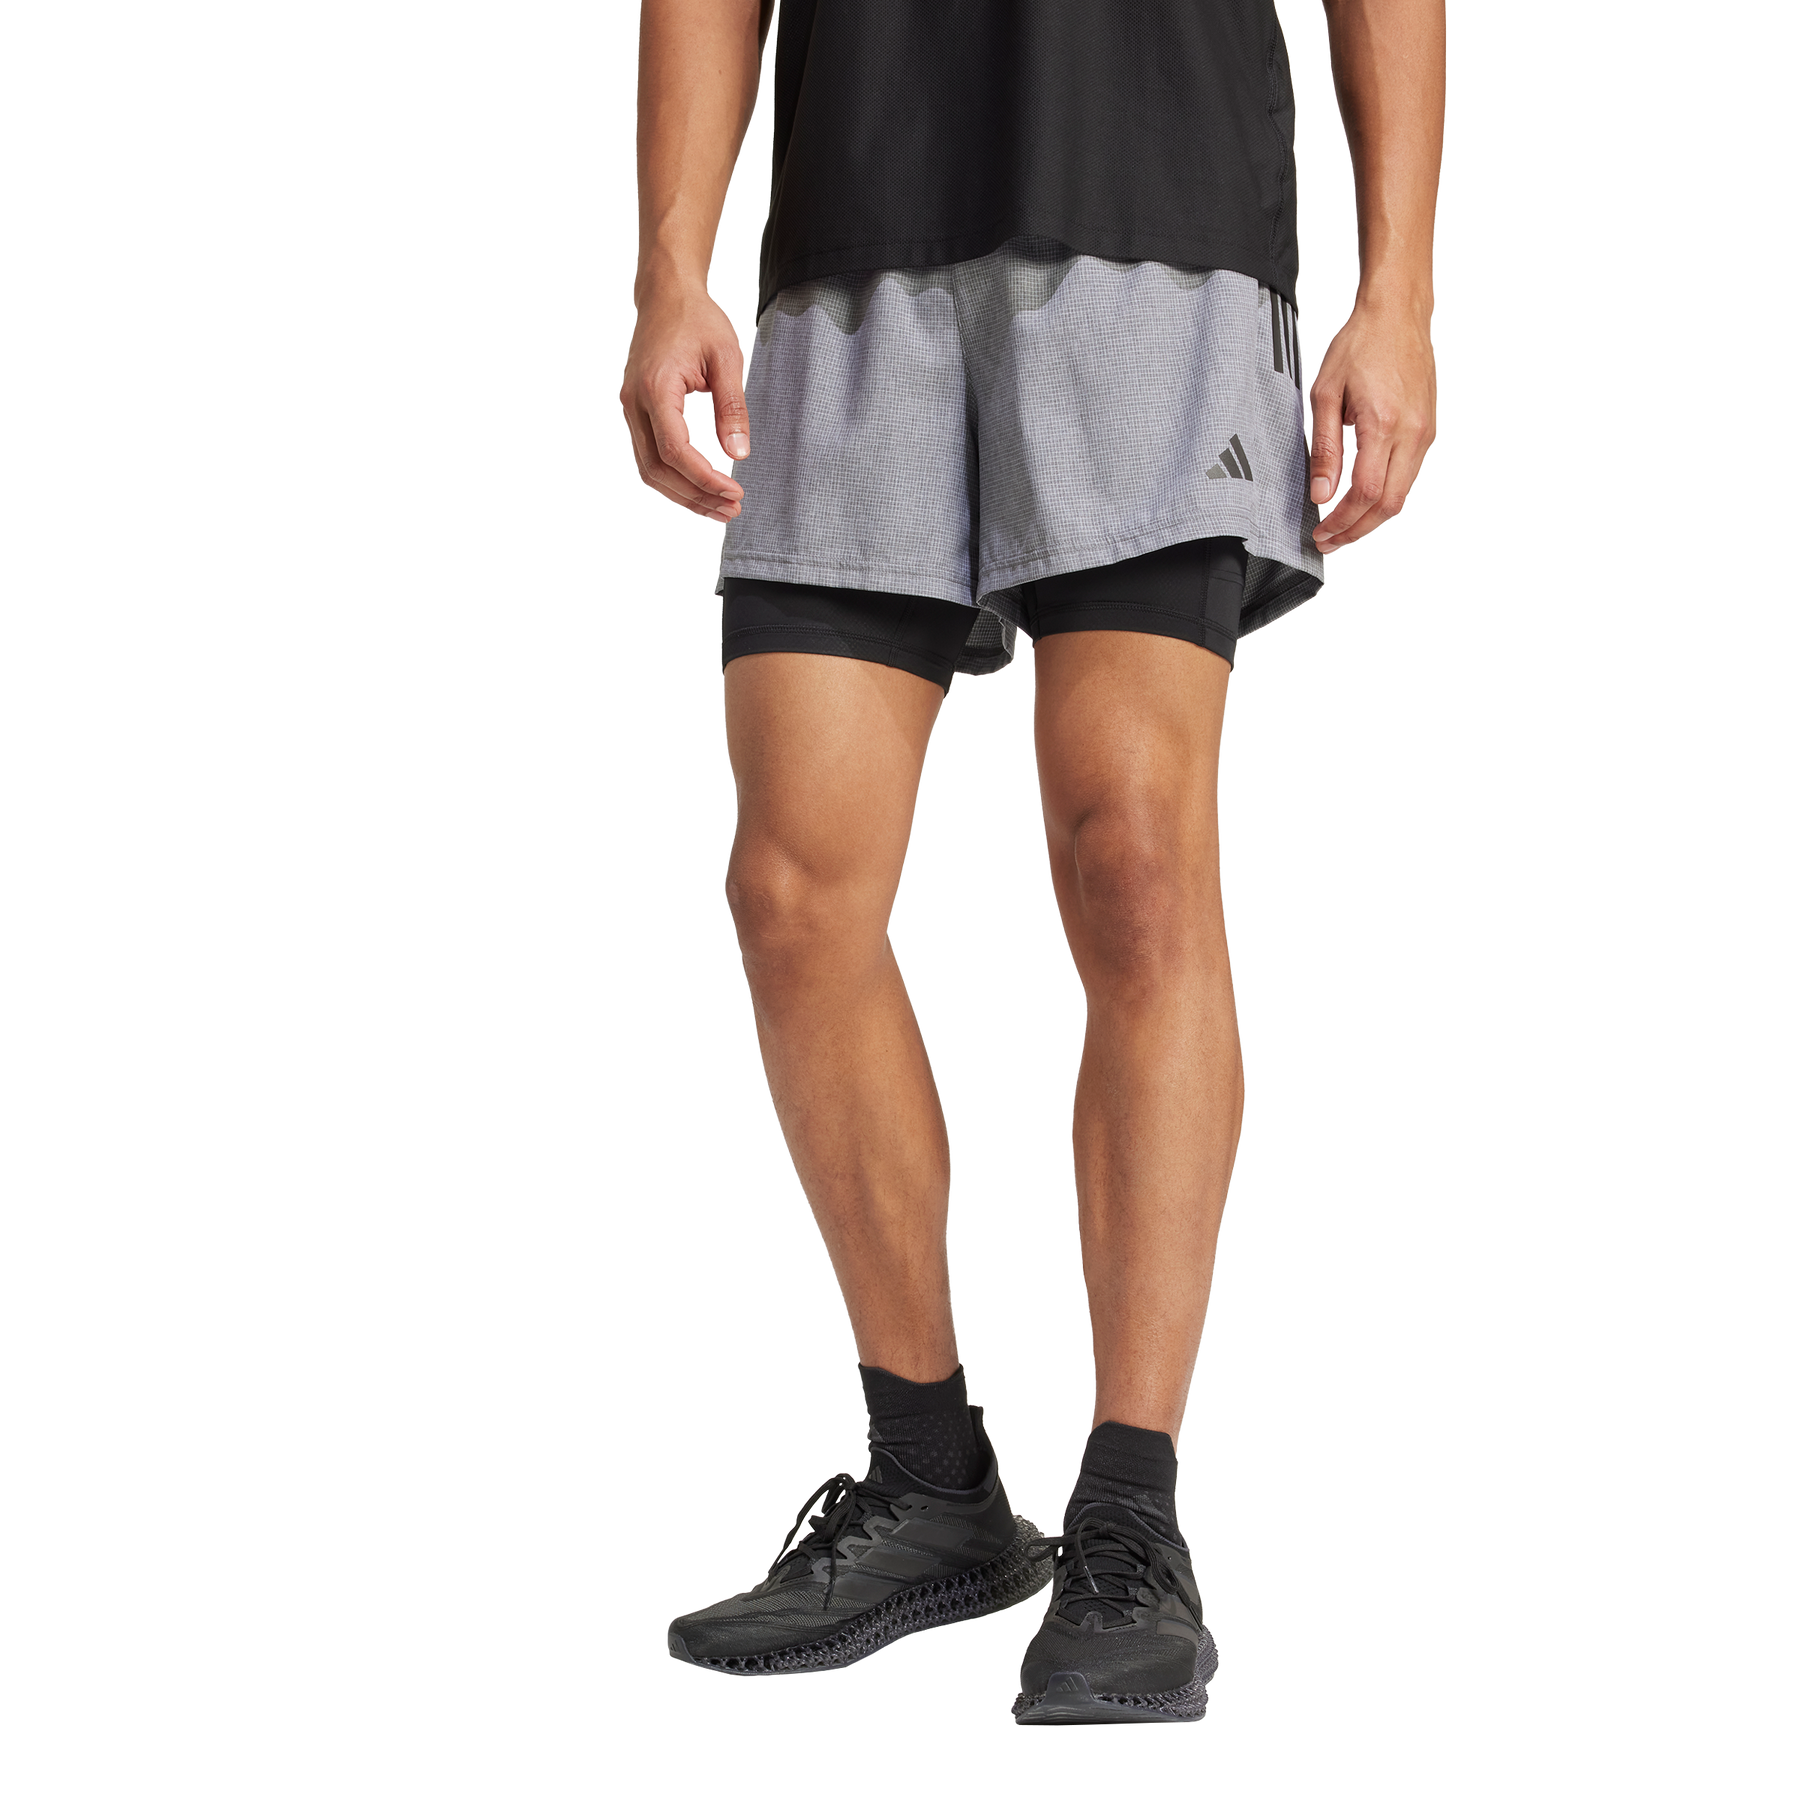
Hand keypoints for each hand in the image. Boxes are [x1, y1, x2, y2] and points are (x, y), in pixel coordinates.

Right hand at [618, 281, 749, 524]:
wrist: (667, 294)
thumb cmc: (697, 319)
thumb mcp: (726, 359)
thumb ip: (732, 408)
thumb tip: (738, 454)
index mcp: (656, 388)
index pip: (676, 451)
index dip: (705, 479)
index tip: (734, 492)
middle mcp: (634, 403)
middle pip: (657, 469)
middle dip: (695, 495)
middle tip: (730, 509)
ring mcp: (630, 409)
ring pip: (648, 469)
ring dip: (682, 494)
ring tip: (718, 507)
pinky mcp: (635, 411)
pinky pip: (648, 456)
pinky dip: (672, 478)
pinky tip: (698, 487)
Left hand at [1307, 296, 1438, 554]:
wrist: (1397, 314)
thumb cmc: (1361, 344)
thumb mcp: (1325, 394)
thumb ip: (1323, 447)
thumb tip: (1320, 491)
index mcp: (1382, 423)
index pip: (1364, 492)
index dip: (1341, 521)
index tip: (1322, 532)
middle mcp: (1411, 432)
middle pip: (1388, 504)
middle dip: (1357, 531)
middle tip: (1330, 541)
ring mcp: (1425, 433)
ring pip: (1402, 496)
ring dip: (1371, 519)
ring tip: (1343, 528)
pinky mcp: (1429, 430)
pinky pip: (1409, 477)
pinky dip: (1386, 497)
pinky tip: (1364, 501)